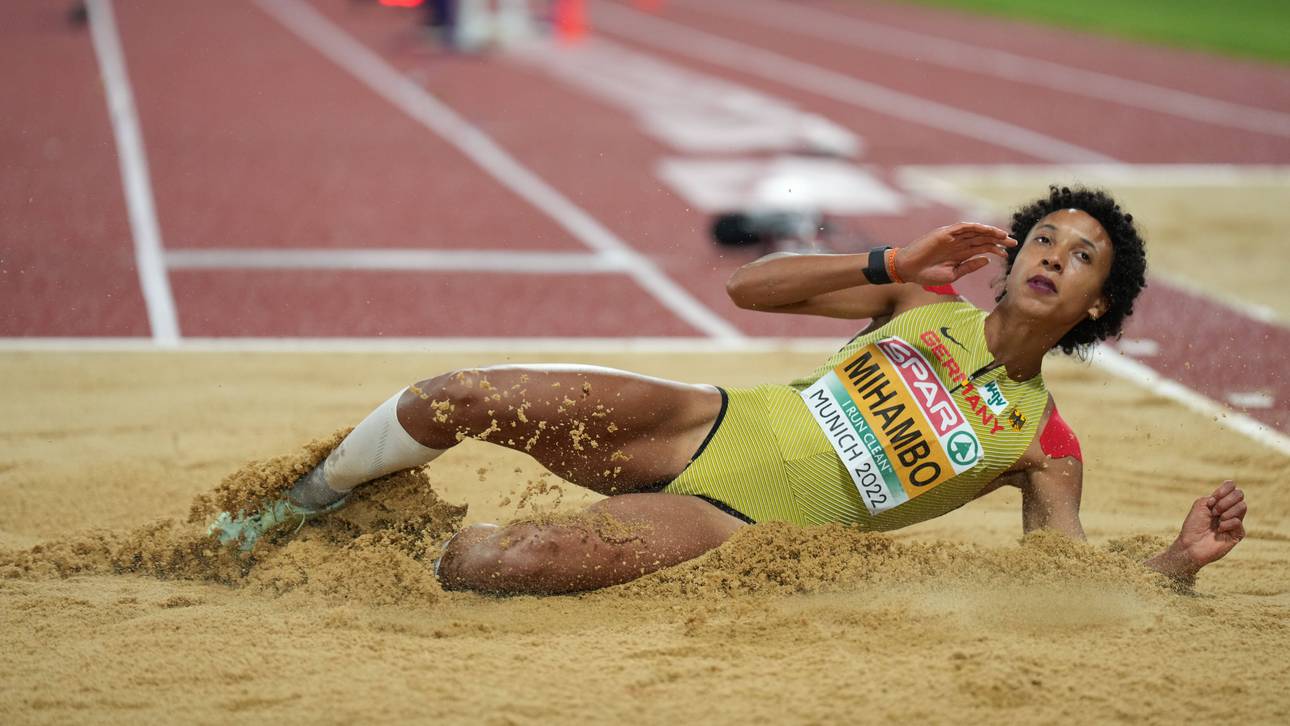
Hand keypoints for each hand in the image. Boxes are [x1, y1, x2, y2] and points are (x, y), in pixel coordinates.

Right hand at [893, 223, 1015, 285]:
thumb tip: (987, 260)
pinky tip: (985, 229)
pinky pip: (962, 227)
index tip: (1008, 254)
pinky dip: (974, 227)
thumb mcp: (952, 274)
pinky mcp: (944, 233)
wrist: (908, 270)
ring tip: (1003, 235)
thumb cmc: (926, 274)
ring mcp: (952, 237)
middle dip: (998, 240)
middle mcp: (958, 243)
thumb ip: (969, 266)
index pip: (982, 248)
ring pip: (975, 231)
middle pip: (982, 238)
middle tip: (1013, 243)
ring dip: (989, 232)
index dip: (996, 249)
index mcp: (960, 253)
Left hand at [1149, 480, 1246, 578]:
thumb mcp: (1200, 505)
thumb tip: (1227, 497)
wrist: (1192, 544)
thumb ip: (1215, 496)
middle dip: (1226, 501)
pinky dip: (1227, 524)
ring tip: (1217, 521)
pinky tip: (1220, 530)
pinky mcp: (1239, 533)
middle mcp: (1229, 509)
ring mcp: (1235, 521)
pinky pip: (1238, 521)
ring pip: (1242, 506)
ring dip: (1226, 512)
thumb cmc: (1193, 526)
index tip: (1213, 498)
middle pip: (1239, 494)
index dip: (1225, 488)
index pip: (1232, 487)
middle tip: (1214, 512)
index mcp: (1220, 501)